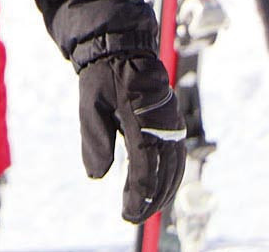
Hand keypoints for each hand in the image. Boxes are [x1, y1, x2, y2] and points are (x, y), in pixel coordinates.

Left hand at [76, 51, 185, 222]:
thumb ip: (95, 141)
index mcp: (141, 121)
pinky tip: (159, 190)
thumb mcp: (90, 105)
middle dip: (150, 200)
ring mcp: (172, 125)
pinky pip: (177, 158)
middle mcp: (163, 126)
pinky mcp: (174, 125)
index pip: (144, 168)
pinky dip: (170, 177)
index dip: (137, 195)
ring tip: (145, 210)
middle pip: (164, 174)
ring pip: (174, 168)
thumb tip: (96, 176)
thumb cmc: (103, 77)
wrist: (123, 50)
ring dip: (162, 192)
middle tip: (133, 217)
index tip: (127, 214)